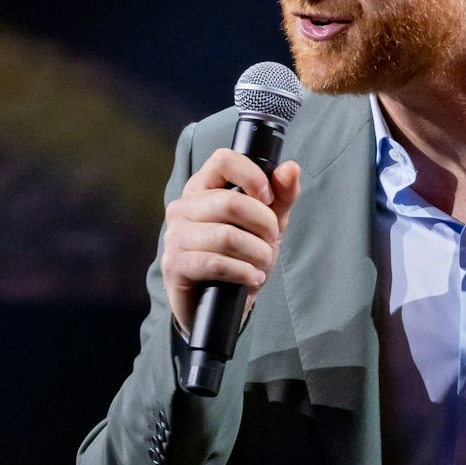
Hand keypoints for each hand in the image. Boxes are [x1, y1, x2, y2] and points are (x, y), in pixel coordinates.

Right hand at [162, 149, 300, 330]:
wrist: (219, 304)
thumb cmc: (240, 256)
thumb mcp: (267, 224)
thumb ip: (281, 196)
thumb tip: (291, 168)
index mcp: (202, 188)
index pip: (223, 160)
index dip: (252, 176)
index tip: (268, 198)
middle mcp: (183, 207)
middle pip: (231, 202)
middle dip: (263, 225)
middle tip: (270, 242)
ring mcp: (175, 236)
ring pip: (227, 236)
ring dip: (256, 254)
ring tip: (262, 264)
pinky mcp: (175, 265)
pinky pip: (215, 263)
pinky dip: (243, 272)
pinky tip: (252, 278)